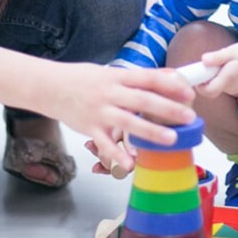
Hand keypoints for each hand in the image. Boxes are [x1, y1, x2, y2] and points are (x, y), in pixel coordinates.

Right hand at [49, 63, 195, 171]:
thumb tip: (167, 76)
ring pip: (127, 122)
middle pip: (142, 100)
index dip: (169, 85)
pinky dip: (117, 155)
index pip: (147, 78)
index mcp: (116, 76)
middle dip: (167, 109)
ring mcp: (99, 112)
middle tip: (189, 117)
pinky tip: (131, 165)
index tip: (188, 93)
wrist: (47, 87)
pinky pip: (105, 144)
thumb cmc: (81, 79)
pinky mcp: (89, 128)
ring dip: (150, 131)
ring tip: (171, 139)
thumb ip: (137, 77)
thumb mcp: (109, 72)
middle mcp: (109, 93)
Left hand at [199, 41, 237, 97]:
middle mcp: (229, 87)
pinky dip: (223, 75)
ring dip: (215, 74)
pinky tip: (231, 65)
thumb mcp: (234, 51)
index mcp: (227, 79)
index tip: (197, 72)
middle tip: (210, 62)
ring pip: (217, 83)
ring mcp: (234, 89)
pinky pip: (224, 82)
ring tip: (224, 60)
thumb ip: (217, 57)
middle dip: (206, 76)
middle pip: (209, 87)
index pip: (207, 91)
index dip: (198, 84)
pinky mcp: (237, 88)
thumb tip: (202, 60)